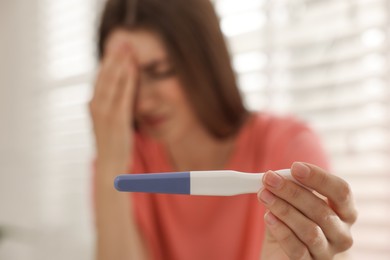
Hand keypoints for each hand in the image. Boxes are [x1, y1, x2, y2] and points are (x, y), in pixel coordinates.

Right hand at [89, 40, 137, 171]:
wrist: (110, 164)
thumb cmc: (112, 142)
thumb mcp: (109, 120)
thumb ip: (112, 104)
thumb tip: (121, 90)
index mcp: (93, 105)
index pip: (100, 78)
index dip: (108, 61)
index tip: (117, 48)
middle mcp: (96, 105)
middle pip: (105, 76)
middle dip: (114, 58)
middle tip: (123, 41)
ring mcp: (105, 112)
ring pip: (112, 82)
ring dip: (120, 64)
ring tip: (128, 49)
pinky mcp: (117, 119)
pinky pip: (123, 95)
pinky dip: (127, 80)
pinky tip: (132, 68)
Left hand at [258, 162, 356, 259]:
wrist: (283, 256)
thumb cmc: (293, 224)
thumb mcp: (294, 204)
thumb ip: (292, 190)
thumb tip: (277, 177)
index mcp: (344, 212)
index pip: (341, 191)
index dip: (319, 177)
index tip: (295, 167)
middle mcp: (341, 233)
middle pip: (322, 210)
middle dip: (292, 191)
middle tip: (269, 179)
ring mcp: (328, 252)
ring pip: (310, 230)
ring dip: (284, 209)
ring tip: (263, 195)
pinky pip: (297, 249)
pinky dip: (281, 230)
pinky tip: (268, 216)